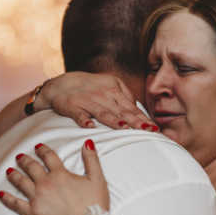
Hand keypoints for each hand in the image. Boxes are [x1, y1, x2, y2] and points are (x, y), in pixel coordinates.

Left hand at [0, 141, 108, 214]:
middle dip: (25, 160)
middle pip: (31, 167)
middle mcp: (46, 184)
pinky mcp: (32, 214)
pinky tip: (1, 194)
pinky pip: (15, 204)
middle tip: (20, 157)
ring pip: (21, 182)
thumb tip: (87, 143)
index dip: (43, 150)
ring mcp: (37, 199)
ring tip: (9, 170)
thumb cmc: (94, 206)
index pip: (49, 157)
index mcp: (60, 175)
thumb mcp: (97, 180)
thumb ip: (91, 159)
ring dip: (14, 175)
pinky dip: (7, 199)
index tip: (38, 147)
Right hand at [40, 72, 155, 130]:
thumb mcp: (110, 85)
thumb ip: (124, 97)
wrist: (61, 84)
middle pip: (121, 111)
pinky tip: (90, 126)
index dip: (143, 118)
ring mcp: (87, 100)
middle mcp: (103, 94)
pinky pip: (79, 114)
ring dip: (114, 120)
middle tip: (147, 130)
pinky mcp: (72, 106)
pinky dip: (84, 120)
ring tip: (124, 128)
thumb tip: (139, 110)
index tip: (154, 128)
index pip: (131, 107)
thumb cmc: (90, 88)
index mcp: (114, 89)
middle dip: (135, 121)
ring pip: (103, 112)